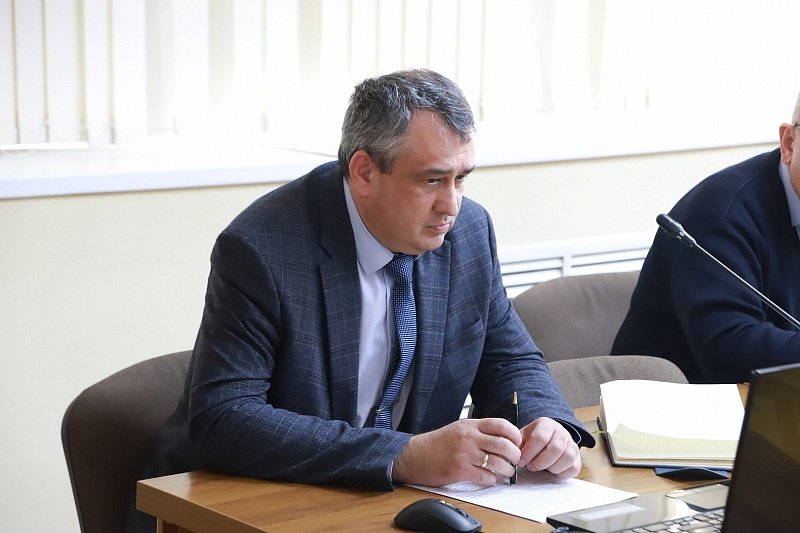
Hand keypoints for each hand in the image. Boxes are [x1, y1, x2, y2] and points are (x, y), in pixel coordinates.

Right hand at [392, 418, 520, 486]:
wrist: (415, 455)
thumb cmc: (438, 443)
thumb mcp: (459, 428)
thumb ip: (479, 431)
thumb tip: (504, 438)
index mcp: (470, 425)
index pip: (501, 425)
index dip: (515, 434)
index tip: (517, 442)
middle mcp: (469, 437)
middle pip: (504, 445)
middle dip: (515, 455)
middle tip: (516, 460)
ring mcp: (465, 454)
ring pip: (498, 463)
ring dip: (507, 470)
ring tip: (506, 472)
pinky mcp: (460, 470)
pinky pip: (485, 477)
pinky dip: (492, 480)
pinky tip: (490, 478)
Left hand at [518, 417, 580, 478]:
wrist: (547, 438)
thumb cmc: (532, 440)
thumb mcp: (522, 437)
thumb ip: (517, 445)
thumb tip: (513, 456)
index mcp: (546, 424)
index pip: (540, 437)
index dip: (529, 452)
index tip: (521, 461)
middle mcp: (561, 432)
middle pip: (555, 448)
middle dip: (540, 462)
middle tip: (531, 467)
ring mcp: (571, 444)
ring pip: (567, 457)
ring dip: (552, 468)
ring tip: (542, 468)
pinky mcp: (577, 457)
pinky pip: (574, 467)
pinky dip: (563, 473)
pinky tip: (552, 472)